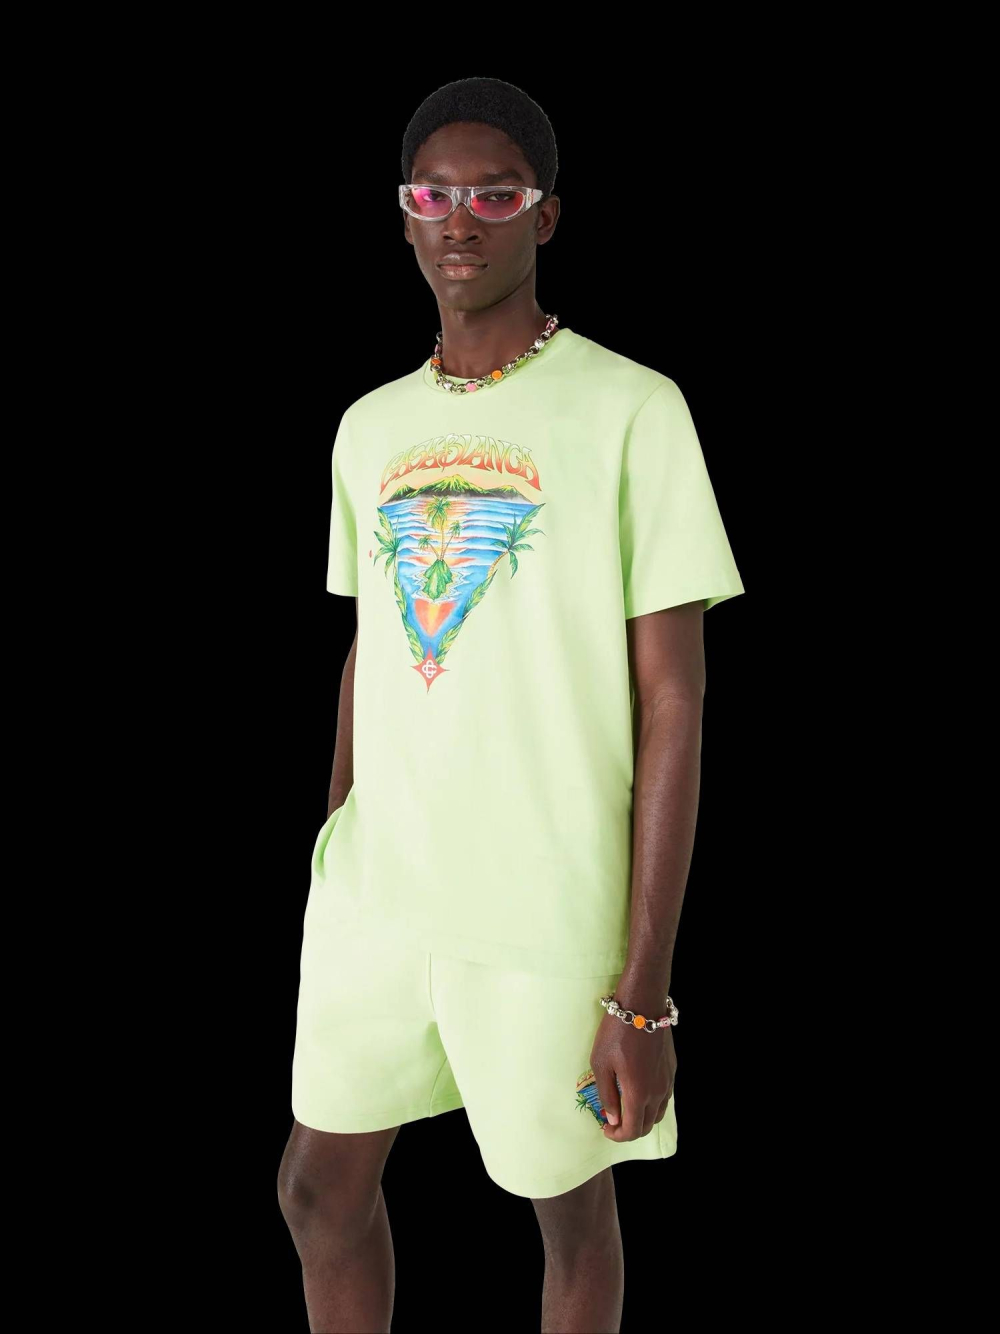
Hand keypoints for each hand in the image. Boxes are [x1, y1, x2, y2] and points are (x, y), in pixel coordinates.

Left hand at [589, 1013, 675, 1141]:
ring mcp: (668, 1081)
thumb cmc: (616, 1032)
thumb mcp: (601, 1063)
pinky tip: (638, 1091)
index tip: (604, 1128)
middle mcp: (657, 1092)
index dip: (617, 1136)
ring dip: (642, 1118)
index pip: (632, 1131)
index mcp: (638, 1093)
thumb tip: (612, 1119)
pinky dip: (651, 1104)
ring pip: (658, 1113)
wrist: (643, 1004)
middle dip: (629, 1131)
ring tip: (625, 1108)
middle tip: (612, 1121)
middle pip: (646, 1126)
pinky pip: (664, 1097)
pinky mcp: (672, 1069)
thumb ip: (607, 1095)